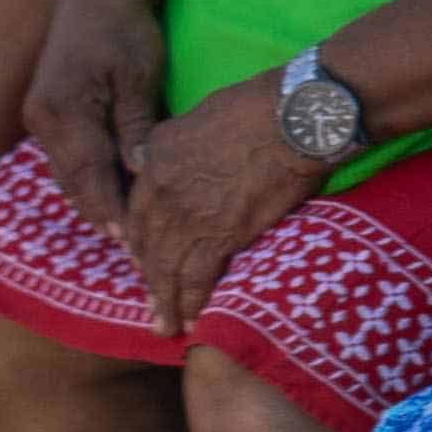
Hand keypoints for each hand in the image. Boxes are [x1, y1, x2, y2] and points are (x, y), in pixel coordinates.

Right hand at [20, 0, 166, 241]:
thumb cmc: (124, 28)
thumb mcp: (139, 74)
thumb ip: (136, 125)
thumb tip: (142, 173)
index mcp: (63, 109)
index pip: (88, 173)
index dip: (110, 210)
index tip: (133, 241)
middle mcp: (43, 119)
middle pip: (73, 182)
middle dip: (102, 215)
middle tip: (135, 251)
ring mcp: (40, 119)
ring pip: (68, 175)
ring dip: (95, 202)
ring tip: (128, 236)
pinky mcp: (47, 117)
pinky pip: (68, 159)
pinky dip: (89, 181)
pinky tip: (114, 199)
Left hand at [117, 74, 324, 333]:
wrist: (294, 117)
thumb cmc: (258, 105)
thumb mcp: (198, 113)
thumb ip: (170, 143)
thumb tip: (152, 160)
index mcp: (157, 160)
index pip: (138, 212)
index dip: (140, 241)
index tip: (142, 259)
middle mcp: (163, 192)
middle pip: (149, 246)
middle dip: (150, 279)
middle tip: (153, 303)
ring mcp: (190, 217)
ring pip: (167, 269)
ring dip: (166, 302)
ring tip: (165, 326)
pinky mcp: (222, 236)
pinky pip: (199, 278)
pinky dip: (193, 302)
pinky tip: (193, 321)